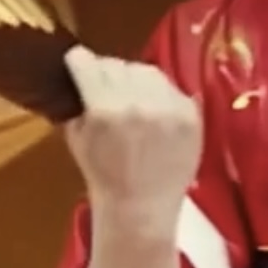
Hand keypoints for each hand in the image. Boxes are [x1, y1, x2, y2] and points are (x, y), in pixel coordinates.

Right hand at [63, 45, 200, 229]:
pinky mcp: (191, 114)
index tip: (78, 63)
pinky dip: (161, 93)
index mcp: (104, 109)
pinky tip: (154, 108)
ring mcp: (169, 107)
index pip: (89, 64)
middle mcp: (138, 103)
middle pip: (119, 65)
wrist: (142, 206)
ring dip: (136, 79)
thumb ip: (76, 103)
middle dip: (107, 72)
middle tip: (105, 84)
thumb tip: (78, 74)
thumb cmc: (103, 175)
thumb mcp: (77, 138)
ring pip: (148, 72)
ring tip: (132, 95)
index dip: (80, 62)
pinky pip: (173, 88)